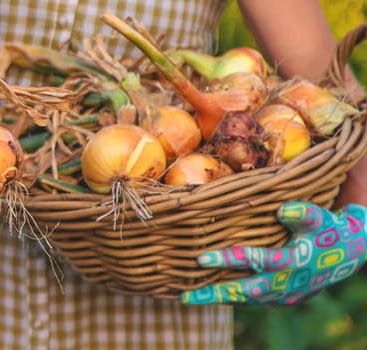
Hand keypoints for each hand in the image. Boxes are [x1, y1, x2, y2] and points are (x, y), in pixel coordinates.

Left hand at [181, 201, 366, 304]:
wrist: (346, 256)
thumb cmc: (328, 231)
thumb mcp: (320, 219)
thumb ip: (304, 214)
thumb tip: (284, 209)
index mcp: (292, 262)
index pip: (255, 261)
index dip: (228, 260)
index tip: (201, 258)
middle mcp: (284, 284)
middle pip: (243, 292)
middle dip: (214, 294)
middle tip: (186, 297)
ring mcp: (281, 296)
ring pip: (243, 300)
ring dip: (217, 299)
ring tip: (187, 297)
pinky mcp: (279, 301)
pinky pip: (249, 301)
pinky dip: (229, 298)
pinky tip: (207, 294)